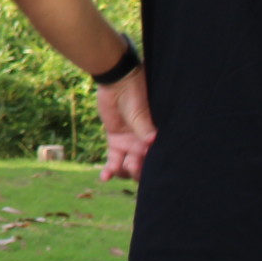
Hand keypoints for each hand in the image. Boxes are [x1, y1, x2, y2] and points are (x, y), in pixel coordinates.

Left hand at [97, 67, 153, 182]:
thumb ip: (144, 127)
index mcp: (155, 137)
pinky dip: (109, 170)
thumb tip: (152, 141)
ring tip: (117, 168)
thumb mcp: (140, 111)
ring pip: (127, 166)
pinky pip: (113, 160)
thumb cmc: (134, 93)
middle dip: (138, 171)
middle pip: (143, 167)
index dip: (153, 166)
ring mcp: (129, 144)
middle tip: (132, 164)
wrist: (117, 82)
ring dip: (123, 171)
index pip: (157, 157)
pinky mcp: (115, 142)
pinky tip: (104, 178)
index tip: (149, 167)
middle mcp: (144, 144)